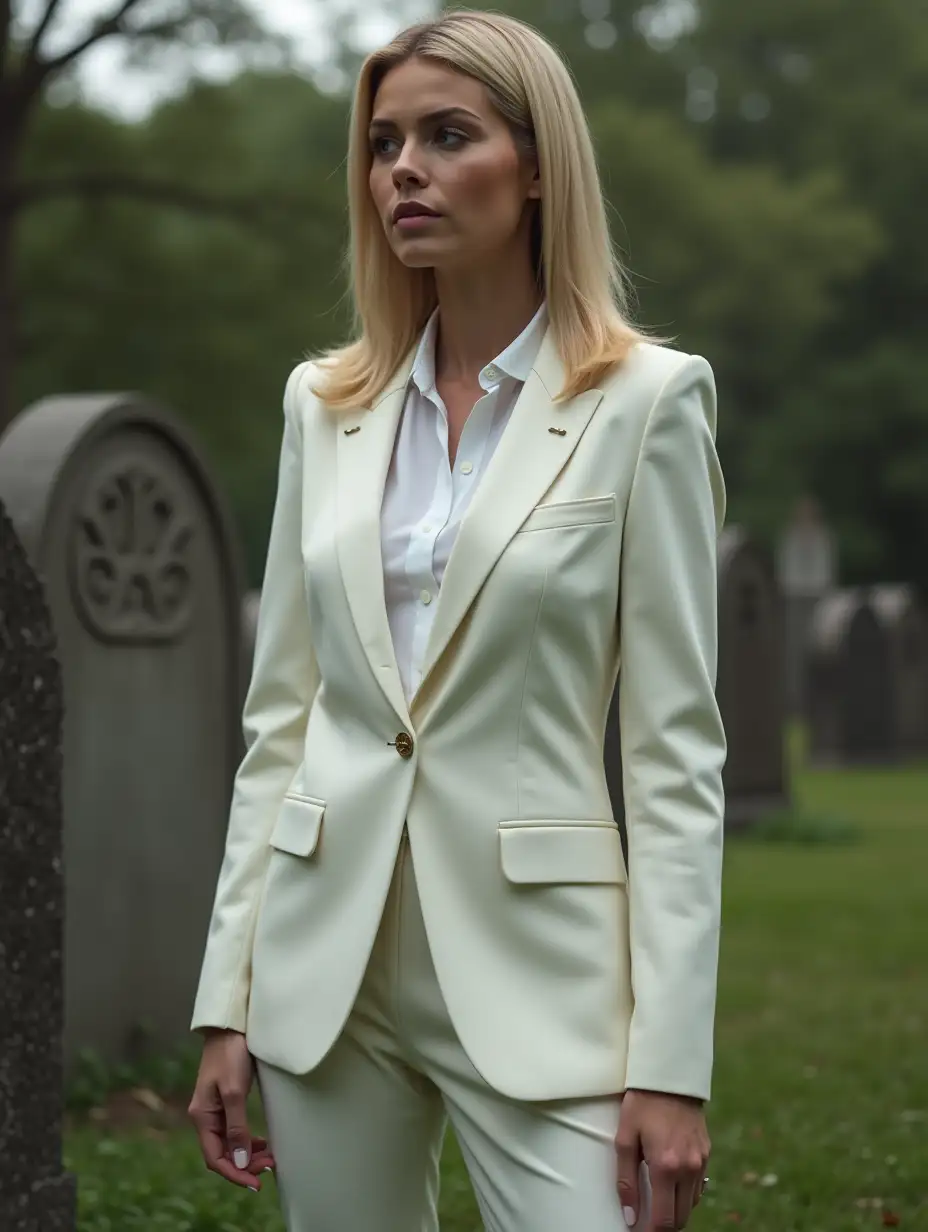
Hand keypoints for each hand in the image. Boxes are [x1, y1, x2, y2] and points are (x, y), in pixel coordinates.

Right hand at [188, 1028, 276, 1190]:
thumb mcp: (235, 1091)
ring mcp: (215, 1110)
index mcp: (202, 1117)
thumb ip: (237, 1127)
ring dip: (248, 1154)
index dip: (234, 1173)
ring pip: (230, 1144)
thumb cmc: (231, 1055)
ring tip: (270, 1158)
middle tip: (270, 1168)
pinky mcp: (226, 1102)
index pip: (215, 1157)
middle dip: (244, 1165)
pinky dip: (248, 1141)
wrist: (231, 1027)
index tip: (255, 1183)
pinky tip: (262, 1143)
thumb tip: (240, 1161)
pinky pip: (234, 1131)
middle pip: (222, 1153)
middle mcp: (205, 1117)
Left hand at [615, 1089, 709, 1229]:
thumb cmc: (642, 1103)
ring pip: (692, 1204)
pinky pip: (698, 1185)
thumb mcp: (624, 1138)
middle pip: (681, 1218)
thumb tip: (629, 1216)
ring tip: (657, 1203)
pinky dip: (686, 1193)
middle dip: (664, 1225)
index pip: (664, 1220)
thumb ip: (626, 1180)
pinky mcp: (707, 1153)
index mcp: (665, 1167)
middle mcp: (688, 1168)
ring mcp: (701, 1161)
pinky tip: (671, 1185)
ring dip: (676, 1210)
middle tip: (646, 1221)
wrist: (670, 1075)